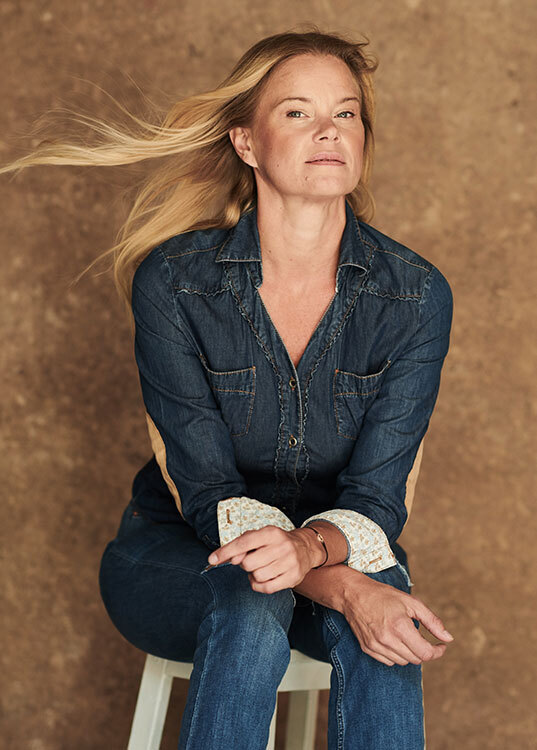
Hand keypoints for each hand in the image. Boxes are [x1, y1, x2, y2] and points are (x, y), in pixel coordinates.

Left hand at [206, 526, 320, 592]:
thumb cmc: (276, 542)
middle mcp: (281, 546)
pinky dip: (260, 586)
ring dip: (254, 575)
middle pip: (248, 563)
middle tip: (253, 561)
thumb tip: (230, 558)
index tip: (212, 559)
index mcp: (271, 533)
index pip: (243, 543)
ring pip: (257, 576)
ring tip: (261, 568)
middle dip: (246, 565)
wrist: (305, 548)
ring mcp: (289, 562)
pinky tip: (264, 578)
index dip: (226, 552)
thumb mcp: (260, 537)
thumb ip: (242, 545)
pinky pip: (266, 588)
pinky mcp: (293, 577)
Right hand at [342, 571, 453, 665]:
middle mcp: (387, 639)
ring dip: (410, 653)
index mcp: (400, 626)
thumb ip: (432, 621)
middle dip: (424, 650)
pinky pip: (389, 661)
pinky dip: (396, 654)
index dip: (437, 651)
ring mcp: (376, 646)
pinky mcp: (368, 649)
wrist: (353, 594)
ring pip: (403, 662)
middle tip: (422, 636)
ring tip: (406, 635)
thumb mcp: (411, 602)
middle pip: (415, 659)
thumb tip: (448, 638)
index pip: (425, 653)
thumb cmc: (383, 595)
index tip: (441, 646)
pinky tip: (394, 639)